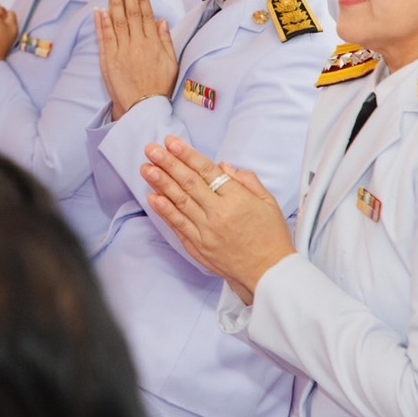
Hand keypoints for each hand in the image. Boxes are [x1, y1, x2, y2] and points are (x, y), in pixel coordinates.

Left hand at [94, 0, 177, 118]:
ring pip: (116, 22)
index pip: (146, 14)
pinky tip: (99, 11)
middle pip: (131, 14)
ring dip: (113, 3)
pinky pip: (104, 38)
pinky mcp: (108, 61)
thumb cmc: (159, 87)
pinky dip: (101, 23)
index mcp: (153, 44)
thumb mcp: (171, 63)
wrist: (143, 108)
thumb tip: (161, 21)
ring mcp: (121, 52)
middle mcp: (137, 45)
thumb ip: (166, 41)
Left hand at [143, 136, 293, 302]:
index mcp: (236, 199)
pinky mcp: (198, 247)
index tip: (171, 143)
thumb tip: (223, 166)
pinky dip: (164, 211)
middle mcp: (218, 214)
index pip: (206, 171)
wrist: (269, 272)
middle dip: (168, 164)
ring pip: (179, 202)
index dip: (187, 155)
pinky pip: (178, 225)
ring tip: (146, 169)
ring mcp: (206, 231)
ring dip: (160, 184)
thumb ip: (247, 180)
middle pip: (188, 183)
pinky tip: (153, 198)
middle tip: (151, 150)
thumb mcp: (268, 201)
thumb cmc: (271, 236)